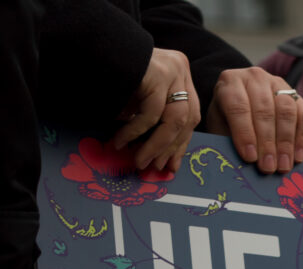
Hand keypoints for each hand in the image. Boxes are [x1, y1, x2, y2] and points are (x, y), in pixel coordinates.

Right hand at [111, 48, 200, 172]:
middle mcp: (181, 70)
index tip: (171, 164)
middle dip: (170, 148)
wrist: (91, 45)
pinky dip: (135, 131)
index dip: (180, 143)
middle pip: (186, 119)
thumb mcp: (141, 99)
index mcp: (181, 75)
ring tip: (140, 161)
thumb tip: (159, 158)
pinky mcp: (157, 74)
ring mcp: (171, 70)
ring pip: (173, 120)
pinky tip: (121, 141)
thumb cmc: (113, 74)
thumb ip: (154, 121)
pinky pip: (151, 113)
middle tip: (155, 167)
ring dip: (155, 146)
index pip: (190, 115)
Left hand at [205, 66, 302, 173]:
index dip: (244, 133)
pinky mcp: (296, 96)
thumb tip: (244, 164)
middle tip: (268, 167)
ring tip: (283, 166)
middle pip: (264, 109)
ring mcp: (278, 84)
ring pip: (286, 110)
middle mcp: (255, 77)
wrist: (242, 110)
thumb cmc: (227, 123)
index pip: (238, 106)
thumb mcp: (220, 130)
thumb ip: (230, 142)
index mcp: (230, 82)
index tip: (250, 158)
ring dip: (286, 142)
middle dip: (267, 142)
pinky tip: (298, 157)